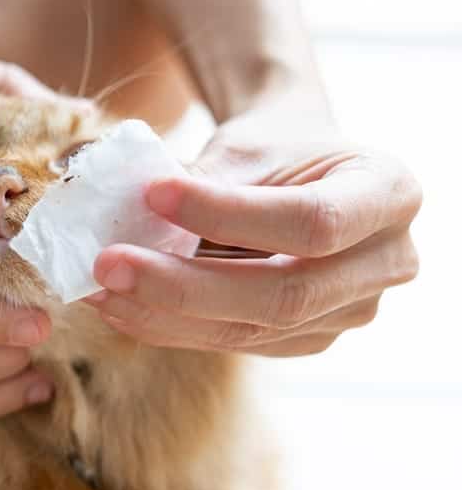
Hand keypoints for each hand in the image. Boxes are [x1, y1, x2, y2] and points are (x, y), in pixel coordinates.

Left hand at [85, 104, 421, 356]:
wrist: (296, 169)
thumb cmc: (275, 147)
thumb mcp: (249, 146)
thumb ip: (205, 183)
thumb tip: (124, 214)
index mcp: (389, 195)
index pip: (310, 220)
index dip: (228, 214)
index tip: (152, 194)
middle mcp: (387, 263)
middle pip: (283, 294)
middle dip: (183, 285)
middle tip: (107, 265)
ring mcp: (350, 312)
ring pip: (252, 332)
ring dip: (164, 314)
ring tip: (100, 290)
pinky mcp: (307, 339)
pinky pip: (235, 343)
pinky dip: (170, 326)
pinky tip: (121, 306)